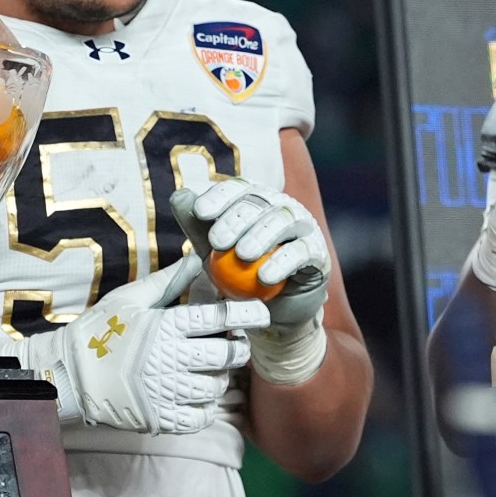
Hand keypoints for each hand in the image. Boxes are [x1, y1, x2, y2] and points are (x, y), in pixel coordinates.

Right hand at [14, 267, 269, 434]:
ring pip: (218, 386)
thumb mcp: (129, 298)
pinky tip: (195, 394)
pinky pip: (202, 416)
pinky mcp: (162, 418)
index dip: (246, 313)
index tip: (262, 313)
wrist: (69, 375)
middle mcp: (169, 359)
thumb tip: (196, 259)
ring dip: (220, 377)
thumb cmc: (100, 331)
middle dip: (238, 348)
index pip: (218, 317)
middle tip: (233, 344)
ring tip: (208, 369)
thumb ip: (168, 281)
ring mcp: (166, 392)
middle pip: (226, 354)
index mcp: (164, 326)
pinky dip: (206, 406)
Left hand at [172, 179, 329, 326]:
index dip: (219, 196)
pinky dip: (283, 263)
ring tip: (242, 255)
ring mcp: (302, 226)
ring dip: (261, 236)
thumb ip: (196, 225)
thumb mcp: (211, 251)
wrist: (269, 308)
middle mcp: (281, 206)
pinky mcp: (317, 252)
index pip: (238, 188)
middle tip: (216, 241)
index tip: (200, 212)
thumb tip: (178, 196)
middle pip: (259, 202)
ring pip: (283, 221)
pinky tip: (265, 277)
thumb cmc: (236, 274)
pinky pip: (302, 252)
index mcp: (255, 199)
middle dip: (236, 218)